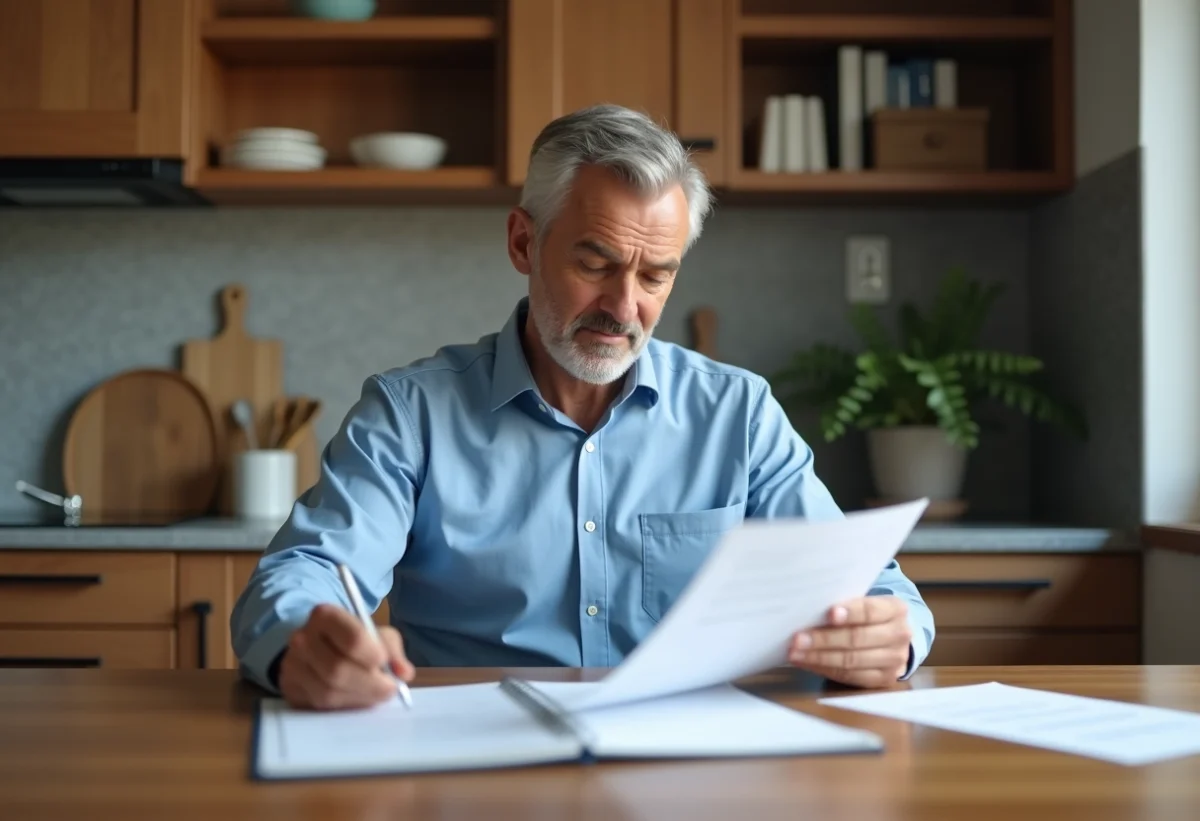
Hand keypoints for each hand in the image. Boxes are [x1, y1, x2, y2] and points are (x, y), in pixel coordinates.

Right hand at [279, 603, 414, 709]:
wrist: (316, 647)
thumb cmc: (352, 638)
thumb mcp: (375, 634)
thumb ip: (392, 650)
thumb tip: (404, 673)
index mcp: (325, 616)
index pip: (352, 639)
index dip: (372, 655)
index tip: (385, 663)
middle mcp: (302, 638)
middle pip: (339, 669)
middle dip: (370, 684)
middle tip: (389, 689)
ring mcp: (292, 665)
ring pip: (328, 691)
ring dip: (359, 697)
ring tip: (376, 694)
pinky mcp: (290, 689)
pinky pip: (318, 705)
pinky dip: (343, 706)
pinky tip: (356, 698)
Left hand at [788, 596, 911, 687]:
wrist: (892, 637)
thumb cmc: (867, 615)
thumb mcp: (864, 602)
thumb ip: (845, 604)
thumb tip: (808, 609)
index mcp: (896, 609)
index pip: (870, 611)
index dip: (849, 613)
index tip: (828, 614)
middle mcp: (900, 635)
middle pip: (857, 638)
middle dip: (824, 639)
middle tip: (797, 638)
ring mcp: (894, 661)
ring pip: (851, 660)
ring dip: (818, 657)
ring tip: (795, 653)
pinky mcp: (883, 680)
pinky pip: (849, 676)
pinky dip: (824, 669)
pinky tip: (806, 662)